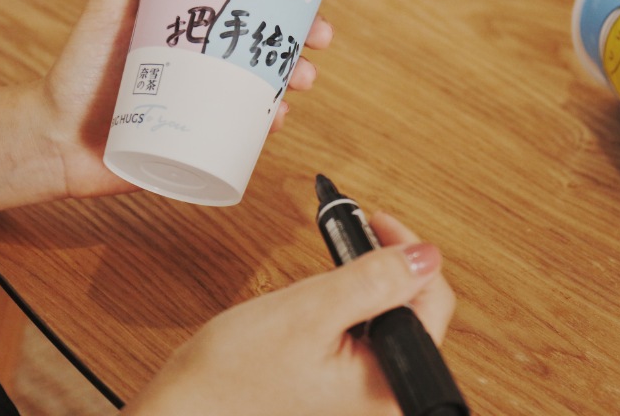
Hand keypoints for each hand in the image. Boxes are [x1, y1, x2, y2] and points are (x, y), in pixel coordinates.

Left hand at [40, 0, 334, 198]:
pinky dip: (268, 121)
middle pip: (271, 39)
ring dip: (296, 77)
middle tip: (322, 35)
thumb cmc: (79, 68)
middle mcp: (207, 57)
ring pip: (267, 82)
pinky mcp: (204, 135)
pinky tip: (275, 117)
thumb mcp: (109, 5)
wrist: (55, 139)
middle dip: (306, 35)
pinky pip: (247, 127)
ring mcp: (209, 97)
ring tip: (302, 79)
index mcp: (193, 21)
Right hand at [122, 211, 456, 415]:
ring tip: (341, 262)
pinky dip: (352, 307)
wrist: (187, 407)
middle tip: (360, 234)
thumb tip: (425, 256)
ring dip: (370, 283)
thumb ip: (374, 281)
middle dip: (389, 266)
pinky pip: (366, 337)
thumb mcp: (309, 311)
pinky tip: (328, 299)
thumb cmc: (233, 375)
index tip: (379, 222)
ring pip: (389, 320)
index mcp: (389, 387)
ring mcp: (364, 395)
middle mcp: (384, 397)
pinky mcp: (344, 389)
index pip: (432, 302)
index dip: (408, 252)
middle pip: (414, 311)